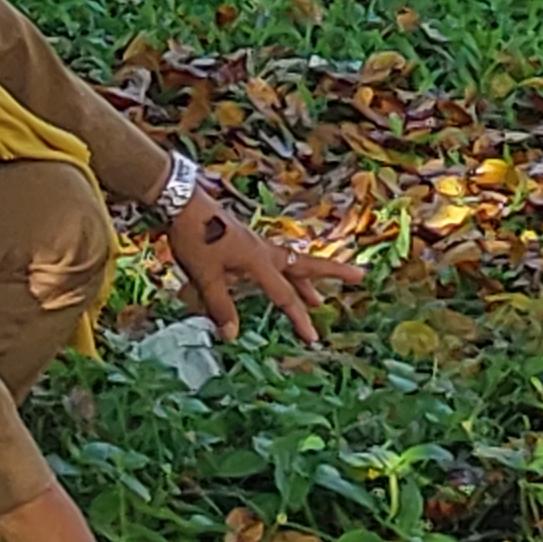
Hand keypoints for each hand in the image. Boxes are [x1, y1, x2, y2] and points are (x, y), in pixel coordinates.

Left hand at [166, 189, 364, 346]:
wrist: (183, 203)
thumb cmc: (195, 238)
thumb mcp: (205, 276)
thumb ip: (220, 306)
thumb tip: (232, 335)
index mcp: (259, 261)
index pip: (284, 295)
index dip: (299, 318)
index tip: (314, 338)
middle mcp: (264, 251)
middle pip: (305, 265)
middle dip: (332, 273)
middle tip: (360, 276)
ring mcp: (257, 244)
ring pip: (291, 263)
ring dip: (308, 278)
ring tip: (319, 298)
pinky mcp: (246, 241)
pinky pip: (275, 259)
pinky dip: (286, 271)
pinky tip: (281, 276)